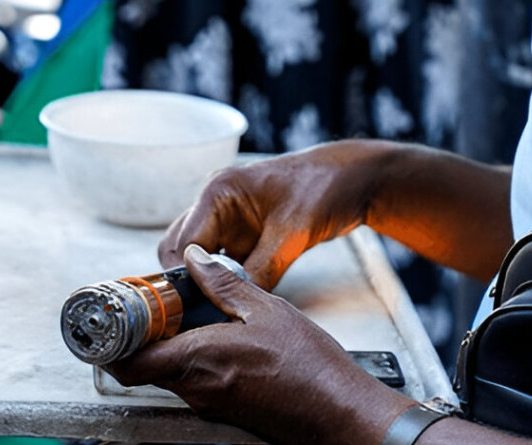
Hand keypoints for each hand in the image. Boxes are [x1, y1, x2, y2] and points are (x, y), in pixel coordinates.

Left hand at [107, 245, 413, 444]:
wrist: (339, 411)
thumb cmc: (311, 367)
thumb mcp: (266, 310)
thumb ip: (223, 284)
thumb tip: (195, 260)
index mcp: (199, 360)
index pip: (129, 363)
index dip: (111, 344)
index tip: (112, 320)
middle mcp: (197, 388)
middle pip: (144, 368)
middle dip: (140, 340)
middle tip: (150, 310)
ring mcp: (209, 403)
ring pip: (168, 375)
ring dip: (168, 348)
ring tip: (187, 318)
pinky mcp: (225, 409)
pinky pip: (193, 383)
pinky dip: (192, 360)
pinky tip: (217, 339)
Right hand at [159, 141, 388, 288]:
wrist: (353, 180)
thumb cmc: (324, 188)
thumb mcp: (293, 234)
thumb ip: (261, 270)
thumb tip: (234, 305)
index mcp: (218, 192)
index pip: (181, 244)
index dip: (184, 278)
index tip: (195, 308)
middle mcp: (215, 205)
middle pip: (178, 251)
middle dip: (188, 282)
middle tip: (204, 311)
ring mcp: (228, 220)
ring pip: (197, 259)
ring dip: (205, 283)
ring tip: (219, 310)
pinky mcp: (243, 235)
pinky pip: (221, 264)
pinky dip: (224, 282)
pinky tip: (237, 299)